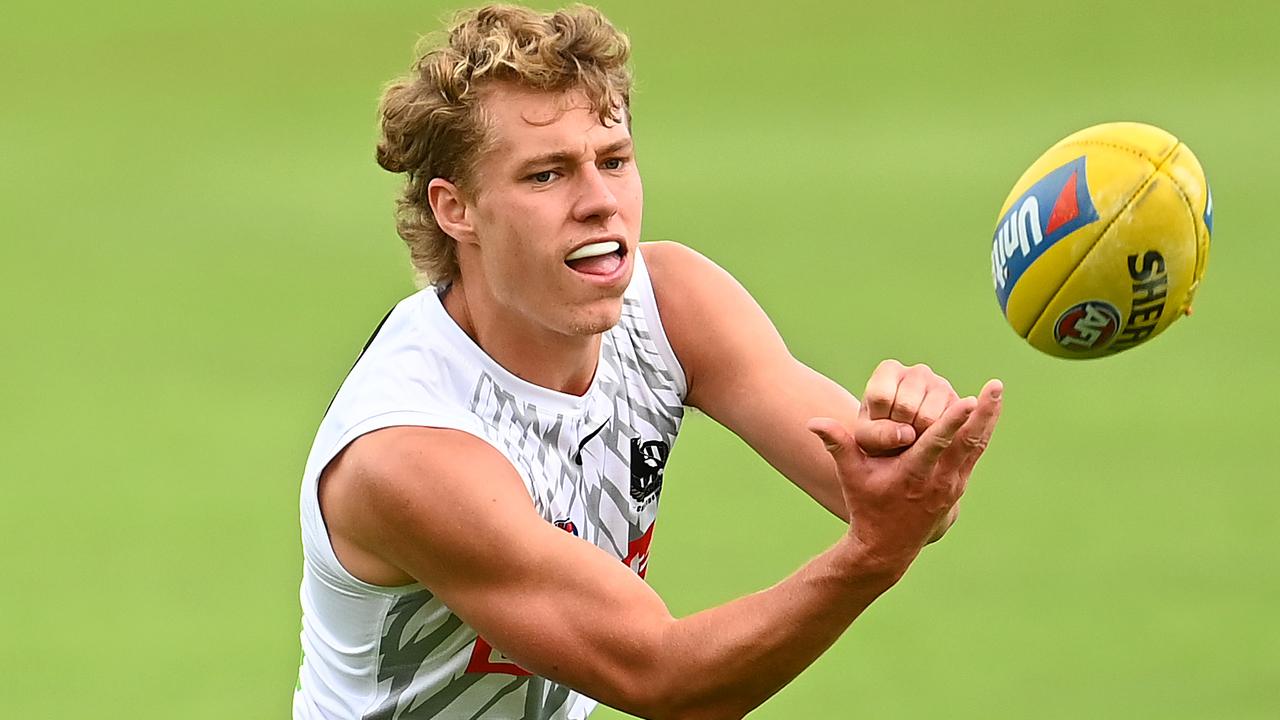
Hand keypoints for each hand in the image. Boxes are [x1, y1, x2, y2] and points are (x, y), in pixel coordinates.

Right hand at [809, 379, 1002, 567]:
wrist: (886, 547)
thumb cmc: (866, 506)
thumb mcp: (850, 476)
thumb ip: (837, 445)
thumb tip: (812, 421)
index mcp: (912, 475)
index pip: (936, 444)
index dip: (952, 421)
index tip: (968, 399)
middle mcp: (938, 480)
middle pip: (967, 442)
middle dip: (983, 413)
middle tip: (995, 385)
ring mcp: (952, 485)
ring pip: (976, 446)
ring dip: (989, 418)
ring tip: (997, 390)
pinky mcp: (958, 486)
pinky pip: (975, 453)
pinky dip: (983, 431)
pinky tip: (989, 411)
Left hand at [854, 359, 960, 455]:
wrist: (901, 443)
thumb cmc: (878, 434)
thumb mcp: (867, 436)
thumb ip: (878, 434)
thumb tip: (907, 434)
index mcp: (889, 370)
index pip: (881, 397)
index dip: (879, 419)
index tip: (879, 425)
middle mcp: (918, 372)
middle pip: (907, 407)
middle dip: (899, 428)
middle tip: (897, 434)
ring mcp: (942, 385)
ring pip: (928, 419)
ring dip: (918, 436)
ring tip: (912, 436)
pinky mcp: (959, 405)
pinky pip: (947, 427)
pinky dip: (934, 439)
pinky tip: (927, 438)